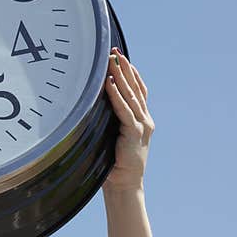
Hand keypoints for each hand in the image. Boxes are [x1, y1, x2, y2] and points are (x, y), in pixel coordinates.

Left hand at [103, 47, 154, 191]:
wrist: (125, 185)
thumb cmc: (113, 163)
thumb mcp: (112, 136)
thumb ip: (110, 121)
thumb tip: (91, 105)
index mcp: (141, 120)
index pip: (138, 91)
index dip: (131, 73)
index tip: (122, 57)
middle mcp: (144, 120)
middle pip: (135, 88)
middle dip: (125, 68)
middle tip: (115, 51)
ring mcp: (141, 126)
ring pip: (131, 95)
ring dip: (121, 76)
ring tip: (113, 60)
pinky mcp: (134, 133)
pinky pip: (124, 110)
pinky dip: (116, 95)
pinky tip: (109, 82)